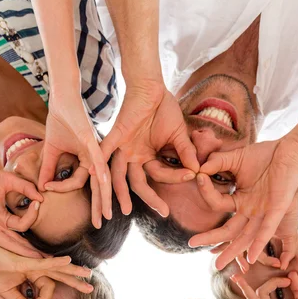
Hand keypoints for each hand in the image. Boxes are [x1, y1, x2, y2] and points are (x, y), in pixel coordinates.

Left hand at [0, 161, 43, 272]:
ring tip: (35, 262)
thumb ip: (25, 187)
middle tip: (48, 258)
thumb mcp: (8, 181)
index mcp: (3, 217)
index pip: (23, 224)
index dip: (32, 215)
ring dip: (20, 254)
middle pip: (17, 242)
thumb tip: (40, 197)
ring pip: (6, 245)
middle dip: (32, 251)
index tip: (39, 203)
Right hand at [0, 241, 92, 298]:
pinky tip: (68, 260)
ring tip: (88, 274)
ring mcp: (32, 262)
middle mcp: (36, 267)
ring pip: (57, 268)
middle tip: (90, 288)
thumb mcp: (7, 292)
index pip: (47, 288)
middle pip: (60, 275)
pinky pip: (44, 262)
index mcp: (33, 274)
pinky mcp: (26, 260)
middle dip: (75, 282)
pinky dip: (56, 262)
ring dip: (73, 271)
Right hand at [39, 95, 110, 228]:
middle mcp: (95, 158)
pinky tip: (103, 184)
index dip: (61, 188)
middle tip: (100, 224)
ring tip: (106, 214)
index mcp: (87, 160)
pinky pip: (98, 160)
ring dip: (103, 197)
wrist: (62, 97)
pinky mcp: (93, 140)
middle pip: (98, 187)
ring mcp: (96, 150)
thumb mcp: (52, 149)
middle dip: (98, 207)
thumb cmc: (59, 119)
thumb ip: (47, 168)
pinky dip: (100, 172)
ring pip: (101, 178)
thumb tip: (40, 186)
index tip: (46, 188)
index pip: (76, 182)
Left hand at [100, 81, 198, 217]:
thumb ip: (186, 152)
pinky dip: (100, 168)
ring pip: (117, 176)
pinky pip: (104, 155)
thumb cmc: (164, 108)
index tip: (192, 175)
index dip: (176, 176)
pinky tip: (99, 182)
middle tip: (163, 212)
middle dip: (149, 199)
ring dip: (118, 194)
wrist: (152, 86)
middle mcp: (133, 156)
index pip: (160, 174)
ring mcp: (122, 148)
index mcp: (147, 156)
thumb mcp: (179, 135)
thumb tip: (198, 170)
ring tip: (124, 211)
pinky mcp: (114, 136)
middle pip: (136, 183)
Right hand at [189, 137, 297, 268]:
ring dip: (232, 251)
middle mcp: (251, 211)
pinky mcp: (277, 210)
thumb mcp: (237, 159)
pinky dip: (259, 243)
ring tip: (217, 266)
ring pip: (246, 237)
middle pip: (229, 231)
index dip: (207, 193)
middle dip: (211, 239)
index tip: (199, 177)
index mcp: (242, 201)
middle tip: (191, 245)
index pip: (218, 205)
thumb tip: (199, 169)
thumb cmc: (267, 155)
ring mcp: (264, 213)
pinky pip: (266, 230)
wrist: (291, 150)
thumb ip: (218, 163)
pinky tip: (251, 257)